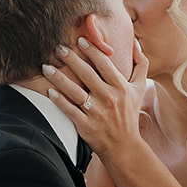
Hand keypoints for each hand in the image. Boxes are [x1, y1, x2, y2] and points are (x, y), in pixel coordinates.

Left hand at [44, 38, 148, 162]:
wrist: (124, 146)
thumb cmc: (130, 113)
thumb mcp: (140, 88)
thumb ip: (141, 64)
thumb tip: (135, 42)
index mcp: (120, 87)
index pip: (104, 64)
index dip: (91, 50)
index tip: (79, 40)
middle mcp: (109, 98)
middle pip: (87, 74)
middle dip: (71, 59)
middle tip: (58, 48)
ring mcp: (96, 112)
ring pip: (74, 91)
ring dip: (59, 78)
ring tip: (46, 67)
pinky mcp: (86, 125)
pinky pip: (69, 110)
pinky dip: (59, 100)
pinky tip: (49, 90)